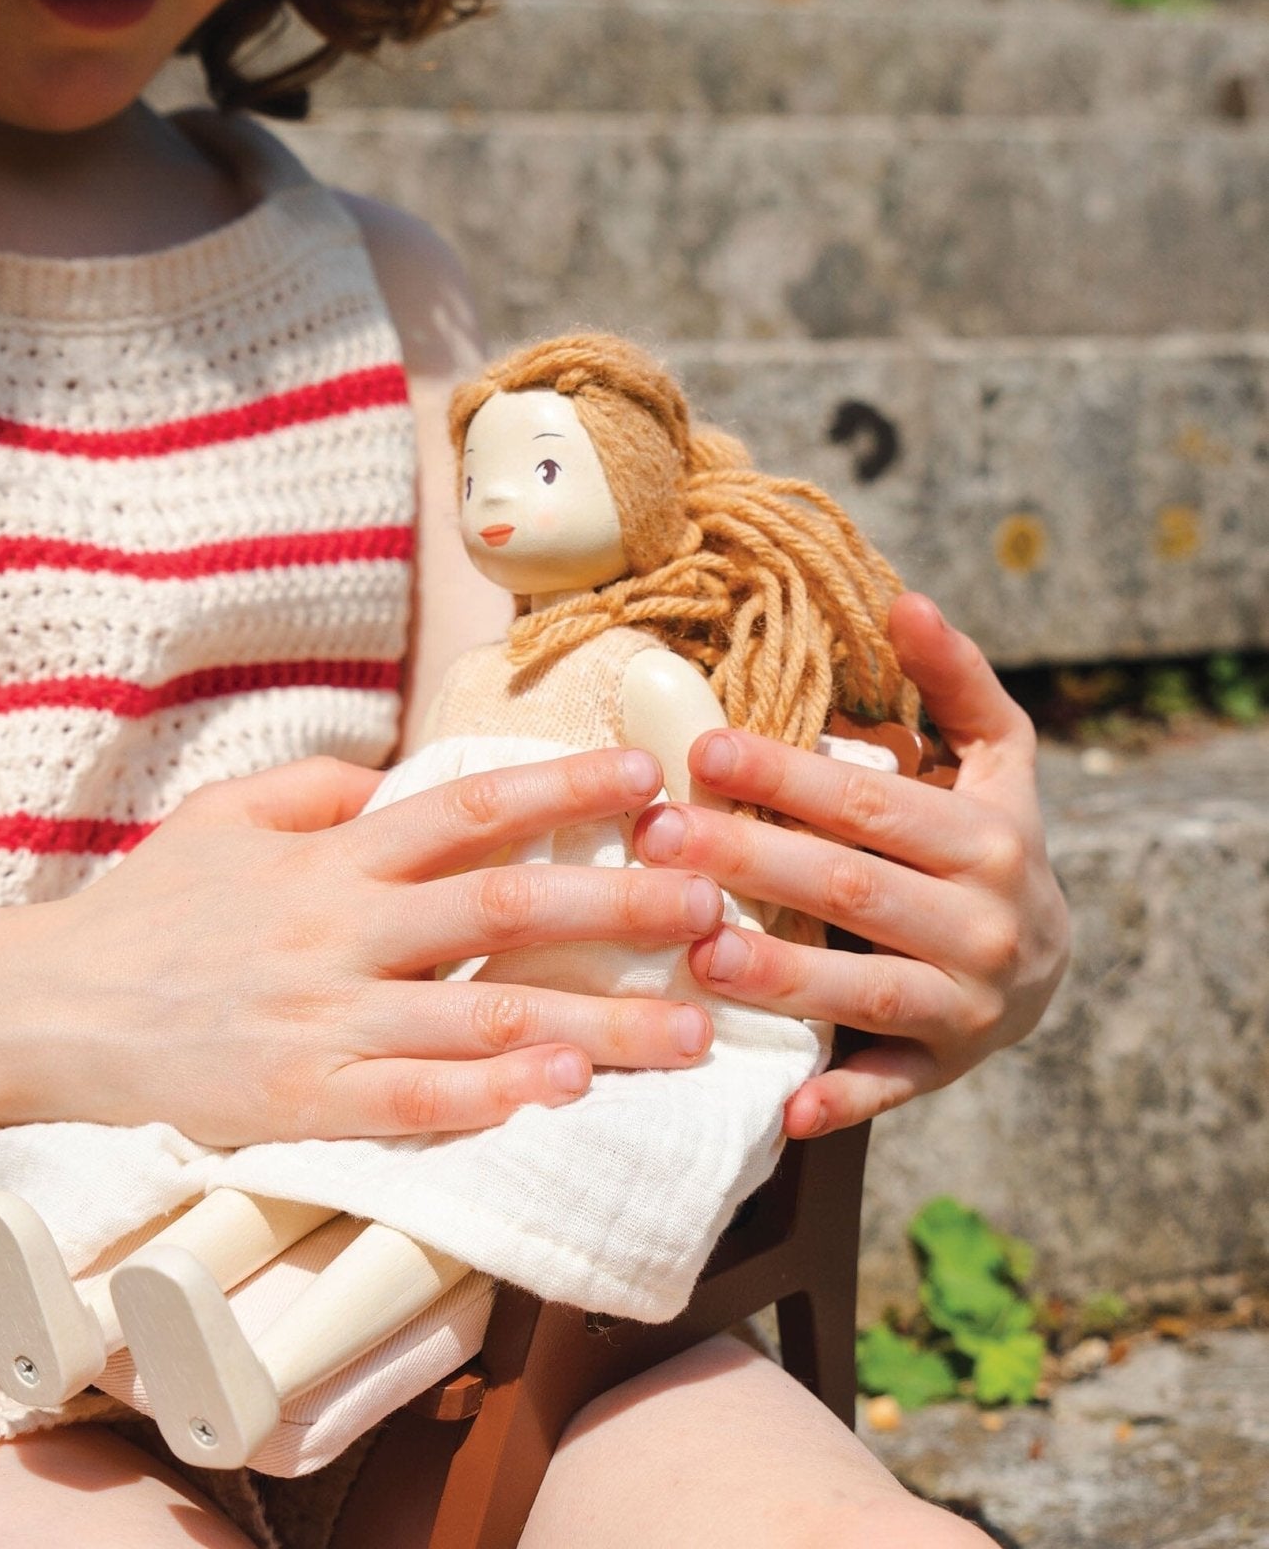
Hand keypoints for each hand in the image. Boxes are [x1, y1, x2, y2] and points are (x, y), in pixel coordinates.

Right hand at [15, 749, 721, 1147]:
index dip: (564, 792)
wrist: (47, 1009)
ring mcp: (325, 1020)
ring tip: (690, 1032)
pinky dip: (492, 1100)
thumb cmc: (148, 908)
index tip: (650, 781)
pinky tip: (566, 1096)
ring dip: (593, 1024)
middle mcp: (341, 930)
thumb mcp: (229, 814)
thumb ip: (322, 787)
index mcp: (333, 857)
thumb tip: (406, 778)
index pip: (468, 810)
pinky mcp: (302, 1103)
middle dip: (617, 906)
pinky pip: (412, 1104)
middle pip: (503, 912)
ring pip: (480, 1019)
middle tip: (712, 907)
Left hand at [631, 593, 1069, 1136]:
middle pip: (849, 892)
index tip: (702, 750)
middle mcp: (985, 926)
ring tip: (696, 955)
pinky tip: (783, 1107)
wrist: (1048, 961)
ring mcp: (966, 1007)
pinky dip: (840, 1100)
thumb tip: (905, 599)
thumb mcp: (997, 754)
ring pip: (864, 994)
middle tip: (659, 837)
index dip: (786, 777)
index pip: (869, 805)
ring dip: (782, 979)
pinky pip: (888, 1089)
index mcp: (987, 841)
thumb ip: (955, 679)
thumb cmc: (989, 837)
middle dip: (750, 863)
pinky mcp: (944, 1069)